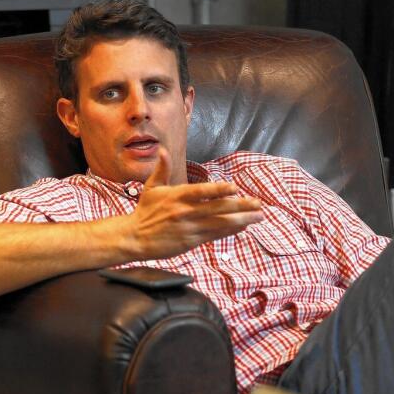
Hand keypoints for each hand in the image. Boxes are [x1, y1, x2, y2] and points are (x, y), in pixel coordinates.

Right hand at [124, 148, 264, 259]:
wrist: (135, 238)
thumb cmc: (145, 211)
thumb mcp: (152, 187)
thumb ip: (162, 169)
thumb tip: (164, 151)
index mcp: (177, 196)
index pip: (202, 191)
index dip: (220, 190)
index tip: (235, 188)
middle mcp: (185, 211)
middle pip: (218, 207)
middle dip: (241, 205)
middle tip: (258, 203)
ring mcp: (190, 227)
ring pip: (220, 222)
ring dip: (242, 219)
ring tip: (258, 216)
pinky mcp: (191, 241)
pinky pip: (215, 234)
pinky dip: (230, 230)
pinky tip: (243, 226)